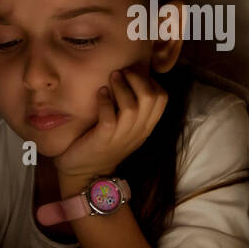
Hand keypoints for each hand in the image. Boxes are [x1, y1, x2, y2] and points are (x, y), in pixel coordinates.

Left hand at [53, 67, 167, 184]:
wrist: (86, 174)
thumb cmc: (103, 145)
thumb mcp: (126, 128)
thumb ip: (133, 109)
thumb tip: (130, 78)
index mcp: (146, 126)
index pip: (162, 98)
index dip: (150, 81)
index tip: (134, 76)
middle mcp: (138, 131)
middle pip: (151, 98)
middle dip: (137, 79)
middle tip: (122, 73)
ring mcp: (121, 136)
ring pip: (132, 106)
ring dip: (121, 87)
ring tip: (111, 78)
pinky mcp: (103, 139)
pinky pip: (109, 116)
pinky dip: (105, 100)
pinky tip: (100, 94)